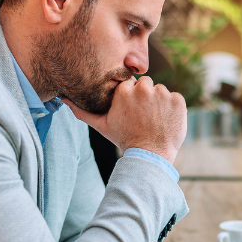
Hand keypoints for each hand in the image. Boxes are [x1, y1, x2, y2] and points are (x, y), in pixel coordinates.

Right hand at [64, 76, 186, 163]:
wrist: (150, 157)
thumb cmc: (124, 139)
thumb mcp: (101, 125)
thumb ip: (82, 110)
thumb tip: (63, 98)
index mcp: (124, 90)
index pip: (130, 85)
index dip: (131, 98)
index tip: (131, 111)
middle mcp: (144, 88)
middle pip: (146, 85)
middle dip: (145, 97)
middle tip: (143, 116)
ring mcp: (163, 94)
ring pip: (160, 91)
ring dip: (159, 102)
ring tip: (154, 120)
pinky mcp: (178, 101)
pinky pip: (175, 98)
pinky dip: (172, 108)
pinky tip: (165, 121)